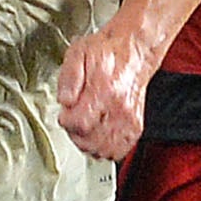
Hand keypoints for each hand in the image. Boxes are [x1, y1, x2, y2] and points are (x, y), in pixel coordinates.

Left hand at [56, 24, 155, 161]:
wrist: (133, 51)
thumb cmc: (107, 52)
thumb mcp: (78, 52)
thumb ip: (68, 77)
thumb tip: (64, 100)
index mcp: (104, 89)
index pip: (81, 123)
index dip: (67, 122)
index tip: (65, 114)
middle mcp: (119, 107)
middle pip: (91, 140)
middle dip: (75, 134)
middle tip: (73, 120)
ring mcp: (129, 119)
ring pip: (104, 149)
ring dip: (89, 144)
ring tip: (84, 128)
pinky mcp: (135, 126)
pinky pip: (119, 150)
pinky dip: (105, 148)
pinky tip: (97, 135)